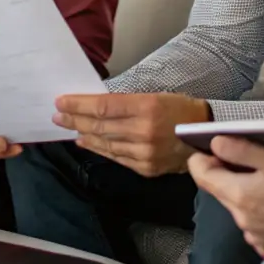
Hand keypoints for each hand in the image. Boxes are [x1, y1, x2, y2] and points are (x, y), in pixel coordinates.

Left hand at [53, 92, 210, 176]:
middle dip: (75, 119)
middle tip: (58, 115)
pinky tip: (88, 143)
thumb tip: (96, 104)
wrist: (206, 136)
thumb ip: (126, 101)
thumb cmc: (180, 109)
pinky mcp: (145, 168)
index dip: (79, 104)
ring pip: (105, 144)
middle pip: (100, 125)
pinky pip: (116, 157)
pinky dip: (99, 150)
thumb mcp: (155, 95)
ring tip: (69, 128)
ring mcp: (144, 153)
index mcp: (147, 107)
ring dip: (84, 135)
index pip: (103, 106)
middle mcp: (143, 131)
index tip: (61, 101)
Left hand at [188, 137, 263, 256]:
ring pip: (238, 208)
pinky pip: (254, 225)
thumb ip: (240, 150)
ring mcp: (255, 236)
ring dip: (244, 194)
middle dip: (226, 174)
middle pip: (220, 191)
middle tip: (247, 160)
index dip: (202, 158)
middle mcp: (241, 220)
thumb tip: (215, 144)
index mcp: (238, 195)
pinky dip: (260, 212)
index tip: (211, 148)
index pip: (201, 175)